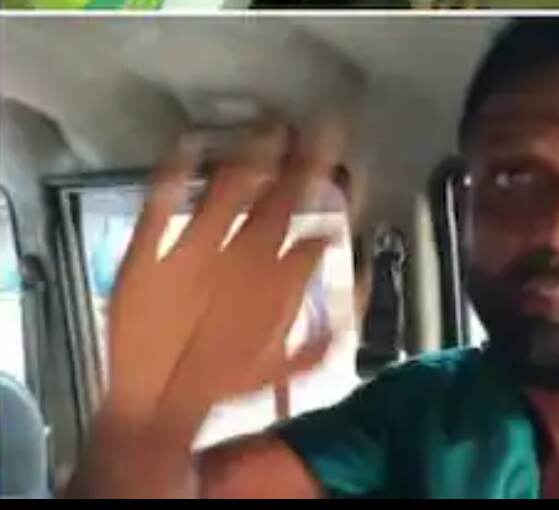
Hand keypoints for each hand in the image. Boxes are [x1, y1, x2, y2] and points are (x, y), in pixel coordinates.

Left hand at [102, 119, 343, 441]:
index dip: (335, 198)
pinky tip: (188, 142)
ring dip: (254, 156)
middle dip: (306, 162)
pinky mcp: (150, 255)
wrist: (156, 403)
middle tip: (324, 126)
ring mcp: (193, 254)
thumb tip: (362, 290)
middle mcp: (242, 263)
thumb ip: (329, 330)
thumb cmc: (225, 385)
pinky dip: (173, 172)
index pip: (315, 231)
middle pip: (281, 200)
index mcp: (277, 287)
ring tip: (272, 126)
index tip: (349, 170)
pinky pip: (161, 204)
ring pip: (230, 192)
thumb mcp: (289, 366)